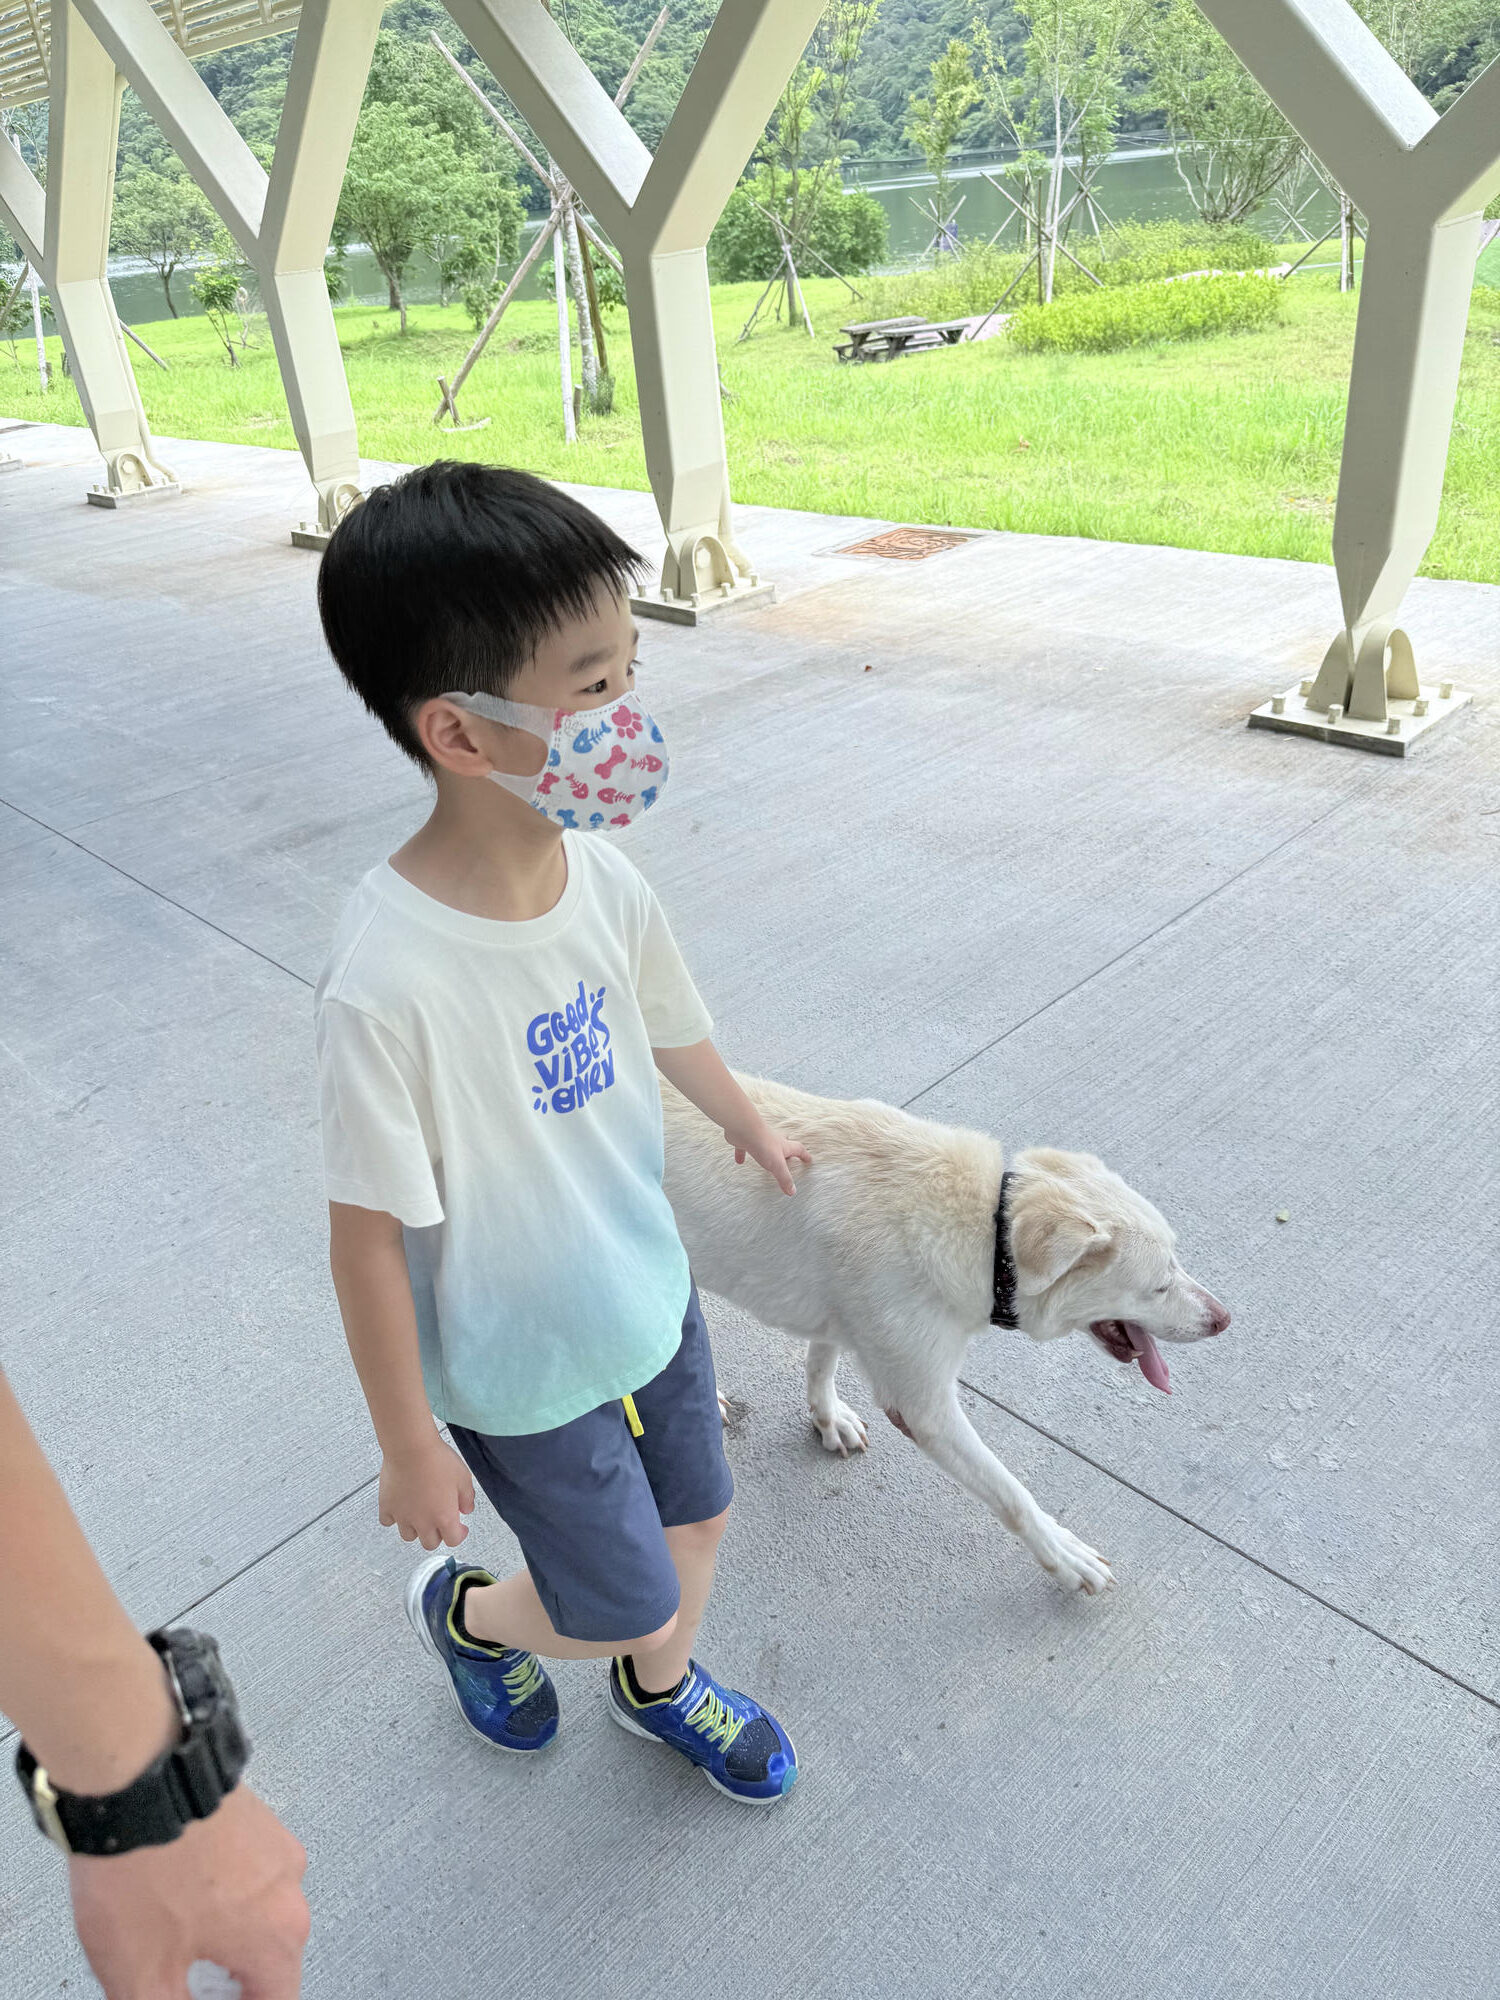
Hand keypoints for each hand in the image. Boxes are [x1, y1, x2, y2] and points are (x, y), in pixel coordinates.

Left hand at [68, 1782, 308, 1998]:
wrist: (136, 1775)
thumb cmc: (143, 1865)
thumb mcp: (139, 1976)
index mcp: (276, 1936)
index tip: (206, 1999)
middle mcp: (289, 1887)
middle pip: (267, 1962)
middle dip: (226, 1983)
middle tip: (180, 1984)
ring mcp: (273, 1844)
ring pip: (255, 1914)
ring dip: (220, 1937)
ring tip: (165, 1938)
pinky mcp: (253, 1816)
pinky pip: (243, 1874)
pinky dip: (215, 1895)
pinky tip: (169, 1894)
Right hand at [378, 1438, 474, 1549]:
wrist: (411, 1448)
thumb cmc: (438, 1460)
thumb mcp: (463, 1477)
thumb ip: (467, 1498)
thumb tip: (466, 1509)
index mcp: (444, 1517)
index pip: (453, 1540)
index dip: (458, 1535)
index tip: (460, 1528)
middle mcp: (422, 1522)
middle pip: (430, 1543)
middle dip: (437, 1535)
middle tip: (440, 1521)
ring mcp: (402, 1516)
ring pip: (408, 1536)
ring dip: (416, 1529)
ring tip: (420, 1515)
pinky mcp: (387, 1506)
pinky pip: (387, 1521)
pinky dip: (394, 1518)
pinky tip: (400, 1508)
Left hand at [724, 1117, 810, 1196]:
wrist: (744, 1128)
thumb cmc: (763, 1144)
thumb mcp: (777, 1165)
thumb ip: (784, 1178)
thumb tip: (792, 1191)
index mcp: (783, 1146)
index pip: (798, 1149)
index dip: (804, 1155)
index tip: (808, 1160)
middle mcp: (773, 1140)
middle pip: (783, 1144)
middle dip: (787, 1149)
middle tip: (789, 1155)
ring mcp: (758, 1139)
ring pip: (764, 1146)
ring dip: (765, 1152)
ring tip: (765, 1159)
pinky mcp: (745, 1140)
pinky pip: (744, 1148)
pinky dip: (742, 1154)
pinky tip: (739, 1161)